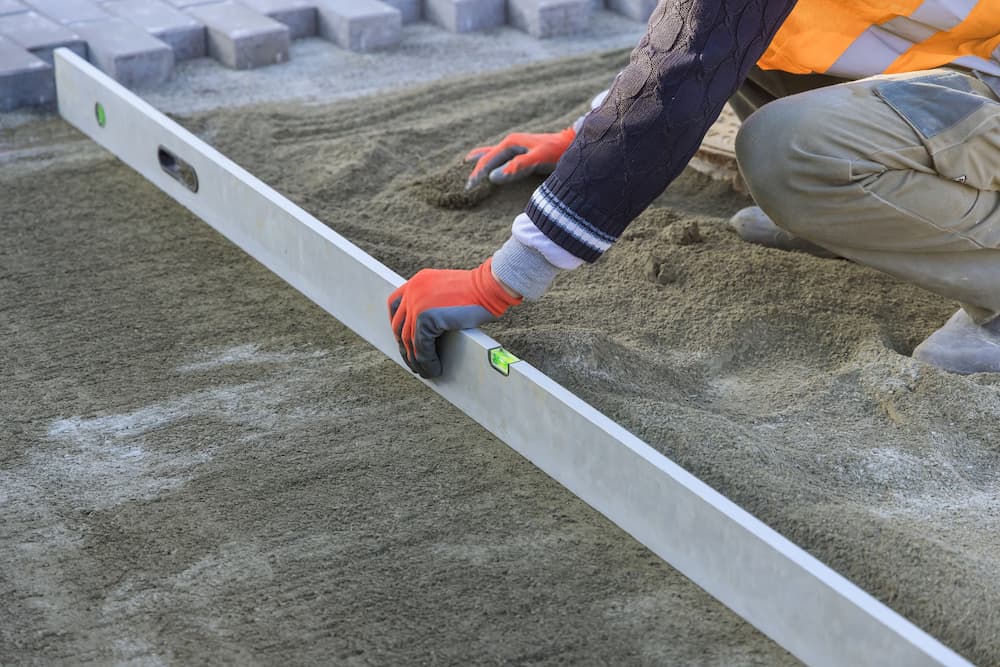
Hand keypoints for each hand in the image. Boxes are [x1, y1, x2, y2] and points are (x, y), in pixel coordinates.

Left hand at [388, 258, 521, 377]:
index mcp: (418, 281)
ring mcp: (416, 302)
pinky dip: (427, 361)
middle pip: (399, 326)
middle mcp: (413, 290)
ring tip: (426, 371)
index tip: (403, 341)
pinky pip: (421, 347)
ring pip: (409, 340)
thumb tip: (424, 331)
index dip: (397, 325)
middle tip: (414, 363)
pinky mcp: (425, 317)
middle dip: (406, 348)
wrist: (490, 287)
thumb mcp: (448, 293)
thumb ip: (433, 304)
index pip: (395, 305)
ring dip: (417, 360)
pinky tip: (435, 368)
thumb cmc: (479, 292)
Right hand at [465, 127, 575, 189]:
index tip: (470, 188)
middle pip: (488, 157)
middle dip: (476, 169)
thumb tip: (493, 177)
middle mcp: (511, 143)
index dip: (478, 174)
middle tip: (467, 186)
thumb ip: (516, 167)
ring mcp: (516, 147)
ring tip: (468, 164)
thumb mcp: (538, 159)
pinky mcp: (522, 152)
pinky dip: (492, 160)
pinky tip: (492, 164)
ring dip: (481, 161)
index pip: (488, 160)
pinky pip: (502, 157)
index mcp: (511, 143)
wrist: (573, 144)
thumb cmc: (557, 152)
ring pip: (492, 154)